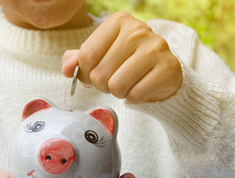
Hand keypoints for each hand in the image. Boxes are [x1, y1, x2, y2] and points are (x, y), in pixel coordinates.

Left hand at [62, 11, 181, 102]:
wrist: (161, 73)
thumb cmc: (125, 63)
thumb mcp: (99, 57)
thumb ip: (77, 60)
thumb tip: (67, 68)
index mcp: (118, 22)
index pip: (86, 55)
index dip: (85, 73)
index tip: (95, 72)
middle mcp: (138, 30)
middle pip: (100, 73)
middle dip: (103, 85)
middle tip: (114, 80)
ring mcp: (156, 47)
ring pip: (117, 85)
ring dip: (118, 93)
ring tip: (127, 84)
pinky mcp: (168, 68)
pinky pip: (136, 94)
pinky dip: (134, 98)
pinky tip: (141, 88)